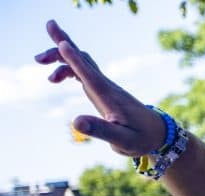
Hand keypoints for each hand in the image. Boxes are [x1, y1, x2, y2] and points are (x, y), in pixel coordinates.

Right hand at [35, 20, 164, 155]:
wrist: (157, 134)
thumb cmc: (141, 138)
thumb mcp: (122, 140)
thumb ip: (100, 131)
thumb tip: (76, 122)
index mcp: (109, 98)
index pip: (91, 75)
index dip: (76, 60)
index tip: (62, 44)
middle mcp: (106, 87)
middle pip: (84, 59)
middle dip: (64, 45)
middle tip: (45, 38)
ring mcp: (105, 87)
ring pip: (82, 62)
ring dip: (61, 57)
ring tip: (39, 61)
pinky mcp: (103, 90)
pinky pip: (84, 72)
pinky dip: (68, 68)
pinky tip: (56, 77)